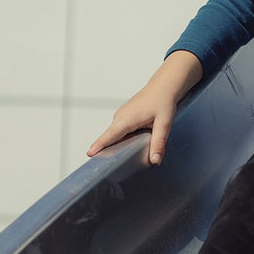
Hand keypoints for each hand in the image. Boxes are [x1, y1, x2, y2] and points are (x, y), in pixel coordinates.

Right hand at [87, 51, 202, 166]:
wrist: (163, 87)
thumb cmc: (163, 101)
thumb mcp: (164, 124)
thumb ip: (158, 143)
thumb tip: (155, 160)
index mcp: (127, 118)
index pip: (109, 136)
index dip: (99, 145)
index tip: (89, 154)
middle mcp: (120, 117)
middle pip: (109, 138)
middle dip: (106, 151)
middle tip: (107, 167)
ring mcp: (121, 116)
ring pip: (114, 135)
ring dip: (115, 146)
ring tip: (121, 159)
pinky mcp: (124, 117)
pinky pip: (119, 131)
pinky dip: (120, 139)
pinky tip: (130, 146)